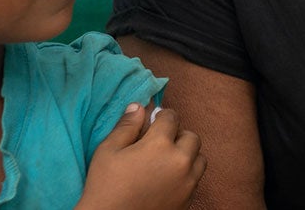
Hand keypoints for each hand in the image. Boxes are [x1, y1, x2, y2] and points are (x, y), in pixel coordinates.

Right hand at [78, 105, 206, 209]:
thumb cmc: (105, 187)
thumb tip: (139, 107)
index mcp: (160, 145)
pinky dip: (187, 174)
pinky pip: (196, 179)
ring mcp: (188, 182)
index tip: (154, 121)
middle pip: (191, 137)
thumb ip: (126, 126)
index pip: (171, 118)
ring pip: (199, 158)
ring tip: (166, 161)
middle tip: (159, 143)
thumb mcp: (108, 152)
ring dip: (187, 155)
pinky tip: (168, 178)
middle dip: (177, 135)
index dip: (162, 117)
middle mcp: (180, 161)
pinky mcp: (189, 199)